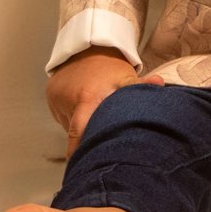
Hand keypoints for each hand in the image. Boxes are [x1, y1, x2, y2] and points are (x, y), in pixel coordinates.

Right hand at [45, 46, 163, 156]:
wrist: (87, 45)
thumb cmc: (109, 65)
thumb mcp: (126, 76)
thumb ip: (141, 86)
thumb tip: (159, 85)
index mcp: (87, 97)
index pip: (79, 133)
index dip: (79, 151)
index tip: (82, 165)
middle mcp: (68, 99)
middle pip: (75, 133)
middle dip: (83, 144)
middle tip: (95, 153)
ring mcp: (57, 98)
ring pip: (69, 125)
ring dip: (81, 128)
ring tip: (95, 119)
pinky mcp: (51, 96)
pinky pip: (64, 115)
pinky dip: (74, 117)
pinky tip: (85, 110)